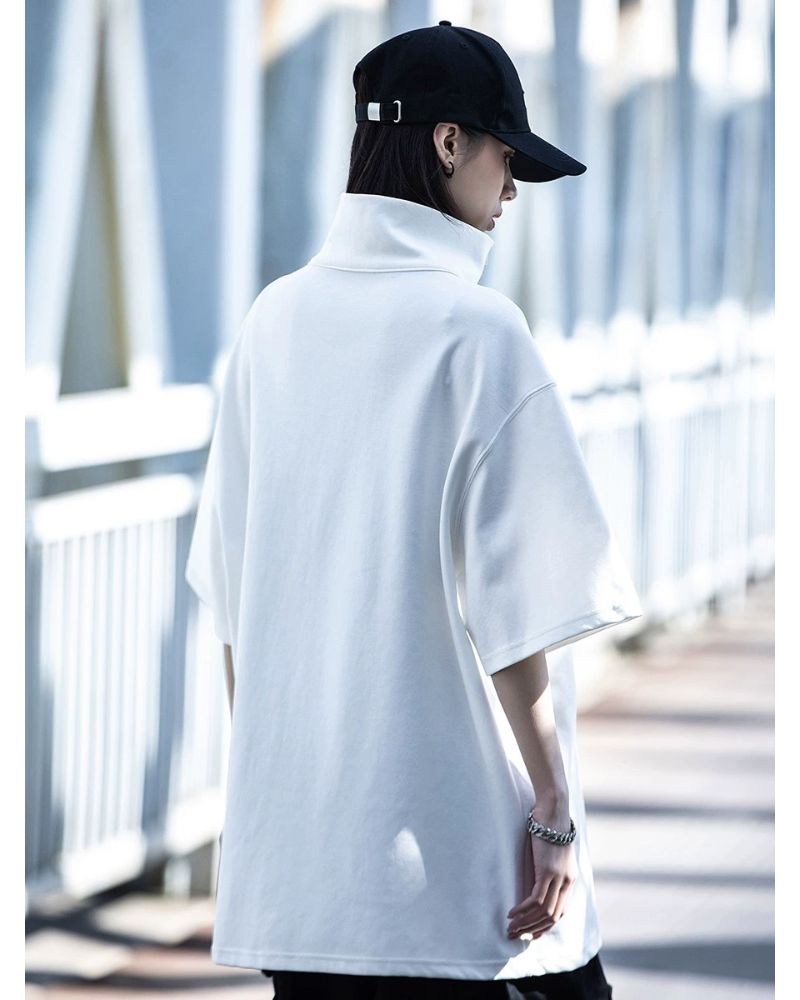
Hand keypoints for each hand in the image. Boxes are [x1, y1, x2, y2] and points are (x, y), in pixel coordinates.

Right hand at [507, 812, 577, 939]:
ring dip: (526, 923)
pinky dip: (523, 909)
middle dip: (533, 930)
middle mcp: (566, 882)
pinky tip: (512, 912)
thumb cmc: (548, 828)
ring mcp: (558, 878)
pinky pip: (535, 899)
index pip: (559, 912)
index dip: (545, 926)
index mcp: (570, 879)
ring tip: (510, 927)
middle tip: (515, 935)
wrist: (552, 811)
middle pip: (551, 916)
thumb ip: (549, 868)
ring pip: (543, 912)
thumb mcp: (552, 853)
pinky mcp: (547, 872)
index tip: (531, 934)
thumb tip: (537, 879)